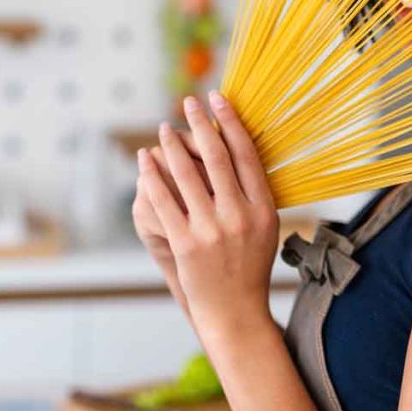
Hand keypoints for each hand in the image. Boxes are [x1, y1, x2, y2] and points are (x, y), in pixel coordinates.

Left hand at [136, 90, 279, 342]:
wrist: (235, 312)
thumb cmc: (249, 266)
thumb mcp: (265, 228)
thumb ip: (255, 192)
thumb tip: (239, 148)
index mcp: (264, 207)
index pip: (246, 153)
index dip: (230, 122)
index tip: (217, 98)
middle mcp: (240, 215)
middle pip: (216, 157)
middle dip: (200, 124)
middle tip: (187, 103)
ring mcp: (212, 230)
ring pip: (187, 175)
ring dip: (171, 146)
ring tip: (163, 129)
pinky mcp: (185, 244)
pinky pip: (164, 201)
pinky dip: (152, 176)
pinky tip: (146, 160)